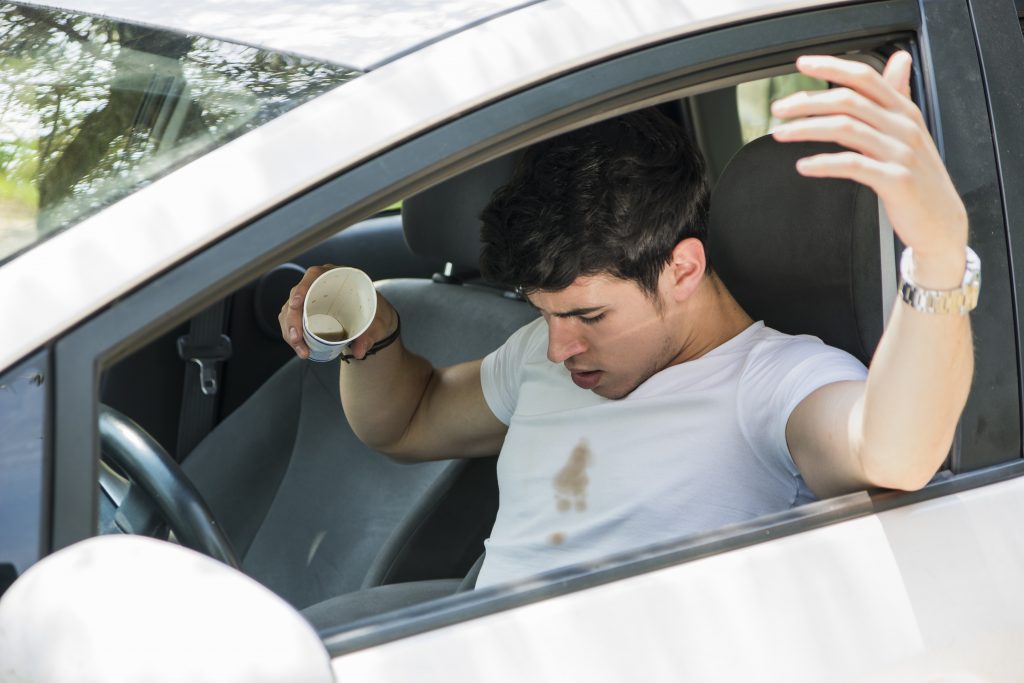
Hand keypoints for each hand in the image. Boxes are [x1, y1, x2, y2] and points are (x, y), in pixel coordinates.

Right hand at [277, 265, 398, 359]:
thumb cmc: (375, 314)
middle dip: (293, 319)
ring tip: (302, 350)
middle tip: (297, 339)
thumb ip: (370, 336)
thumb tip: (359, 351)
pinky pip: (291, 322)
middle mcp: (318, 285)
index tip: (296, 304)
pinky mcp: (305, 313)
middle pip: (296, 297)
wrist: (374, 322)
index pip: (313, 276)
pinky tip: (300, 348)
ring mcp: (309, 299)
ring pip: (289, 312)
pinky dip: (292, 335)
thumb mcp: (377, 324)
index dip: (302, 289)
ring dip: (290, 331)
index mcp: (335, 278)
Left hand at [770, 51, 967, 288]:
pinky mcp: (895, 180)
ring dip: (807, 129)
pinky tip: (803, 166)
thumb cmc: (918, 177)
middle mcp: (903, 126)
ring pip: (846, 128)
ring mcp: (901, 152)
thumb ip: (897, 98)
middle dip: (808, 102)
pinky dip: (824, 163)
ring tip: (781, 134)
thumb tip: (899, 60)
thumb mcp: (910, 132)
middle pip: (849, 101)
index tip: (802, 64)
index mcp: (904, 111)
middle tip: (779, 109)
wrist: (941, 222)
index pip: (865, 78)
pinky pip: (853, 165)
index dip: (832, 67)